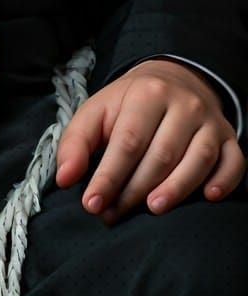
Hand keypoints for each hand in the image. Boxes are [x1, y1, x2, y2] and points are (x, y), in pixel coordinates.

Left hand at [55, 58, 244, 223]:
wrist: (172, 81)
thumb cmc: (128, 106)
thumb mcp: (97, 112)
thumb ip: (76, 142)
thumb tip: (65, 178)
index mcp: (147, 93)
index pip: (128, 140)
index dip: (109, 176)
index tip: (92, 204)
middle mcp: (183, 104)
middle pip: (161, 154)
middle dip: (136, 189)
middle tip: (114, 214)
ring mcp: (210, 121)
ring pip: (198, 159)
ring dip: (177, 188)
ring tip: (153, 209)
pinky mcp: (229, 138)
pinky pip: (234, 162)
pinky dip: (223, 181)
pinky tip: (208, 197)